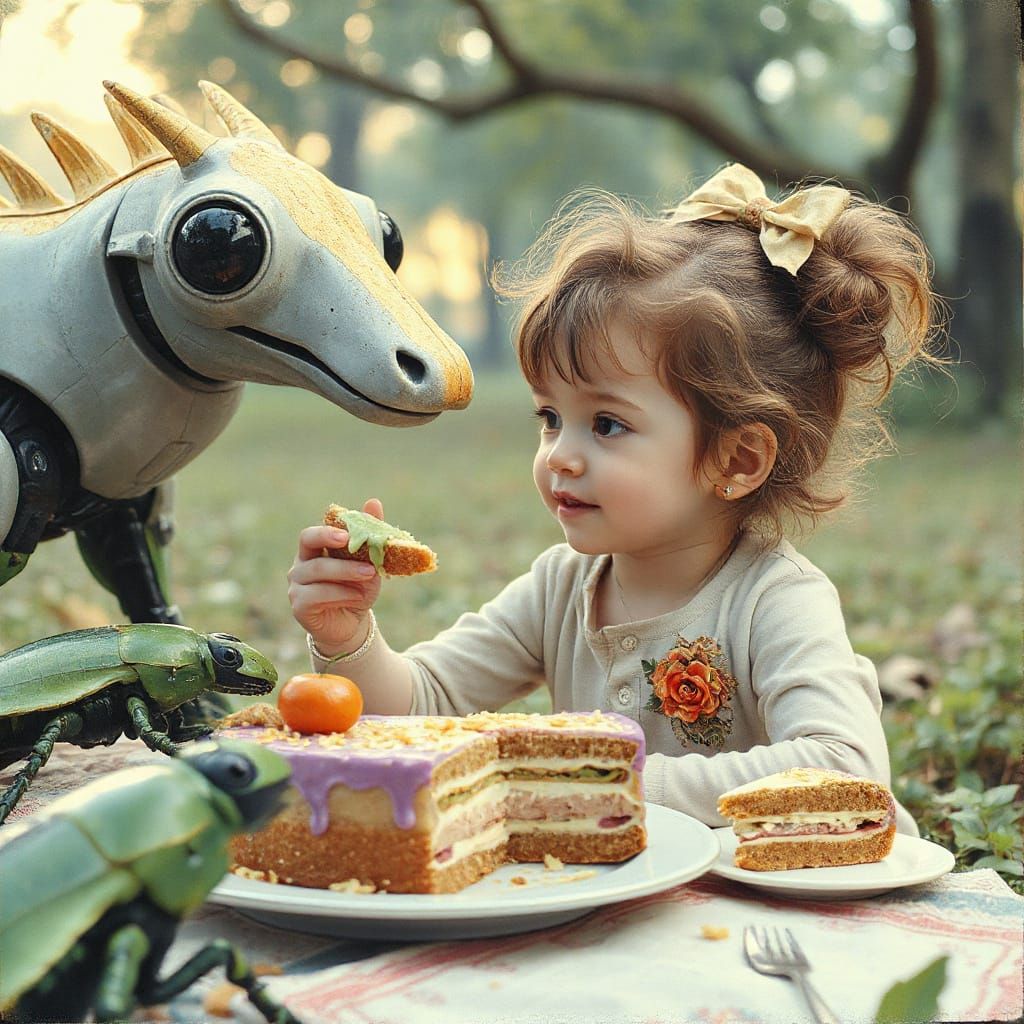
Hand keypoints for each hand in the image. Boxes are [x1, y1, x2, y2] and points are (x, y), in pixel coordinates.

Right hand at [287, 498, 383, 655]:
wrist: (352, 623)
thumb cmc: (358, 588)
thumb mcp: (369, 562)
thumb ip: (369, 534)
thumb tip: (373, 501)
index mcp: (314, 550)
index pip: (310, 534)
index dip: (326, 531)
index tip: (347, 535)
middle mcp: (300, 565)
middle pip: (309, 547)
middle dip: (333, 546)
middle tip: (360, 553)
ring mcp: (296, 586)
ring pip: (317, 572)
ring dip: (347, 573)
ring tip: (369, 575)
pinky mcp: (299, 606)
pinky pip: (317, 595)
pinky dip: (341, 594)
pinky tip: (357, 597)